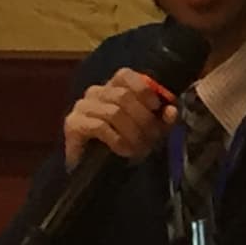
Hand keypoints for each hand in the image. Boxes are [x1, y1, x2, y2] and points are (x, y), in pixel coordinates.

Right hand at [61, 67, 179, 170]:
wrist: (94, 170)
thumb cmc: (123, 143)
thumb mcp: (149, 130)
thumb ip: (162, 119)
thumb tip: (172, 110)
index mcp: (112, 87)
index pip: (125, 75)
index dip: (143, 89)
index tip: (157, 107)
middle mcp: (95, 92)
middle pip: (123, 96)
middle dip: (143, 118)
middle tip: (152, 137)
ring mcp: (82, 106)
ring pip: (114, 112)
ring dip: (133, 132)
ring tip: (140, 148)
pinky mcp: (73, 124)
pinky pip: (100, 126)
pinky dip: (118, 140)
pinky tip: (124, 150)